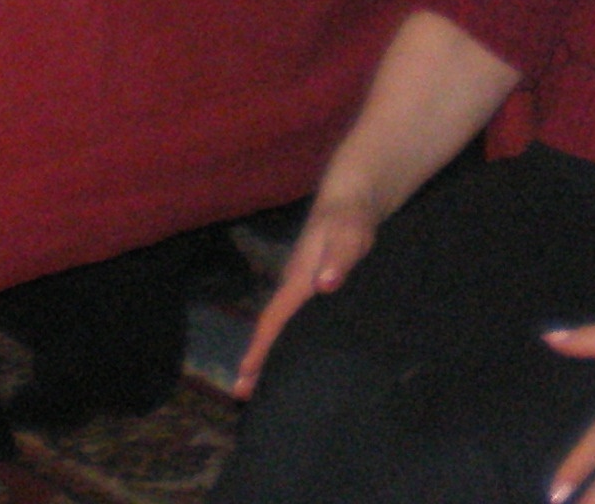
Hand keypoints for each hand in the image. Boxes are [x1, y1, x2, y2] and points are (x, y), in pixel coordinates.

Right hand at [235, 196, 377, 396]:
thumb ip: (339, 259)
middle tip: (243, 395)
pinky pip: (296, 321)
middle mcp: (294, 287)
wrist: (351, 199)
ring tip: (263, 385)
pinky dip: (288, 341)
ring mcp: (303, 288)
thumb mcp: (349, 236)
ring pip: (282, 326)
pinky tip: (297, 356)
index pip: (273, 320)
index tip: (244, 377)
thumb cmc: (350, 219)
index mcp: (297, 280)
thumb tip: (323, 285)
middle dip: (257, 360)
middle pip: (272, 329)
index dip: (259, 349)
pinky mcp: (315, 288)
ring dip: (271, 353)